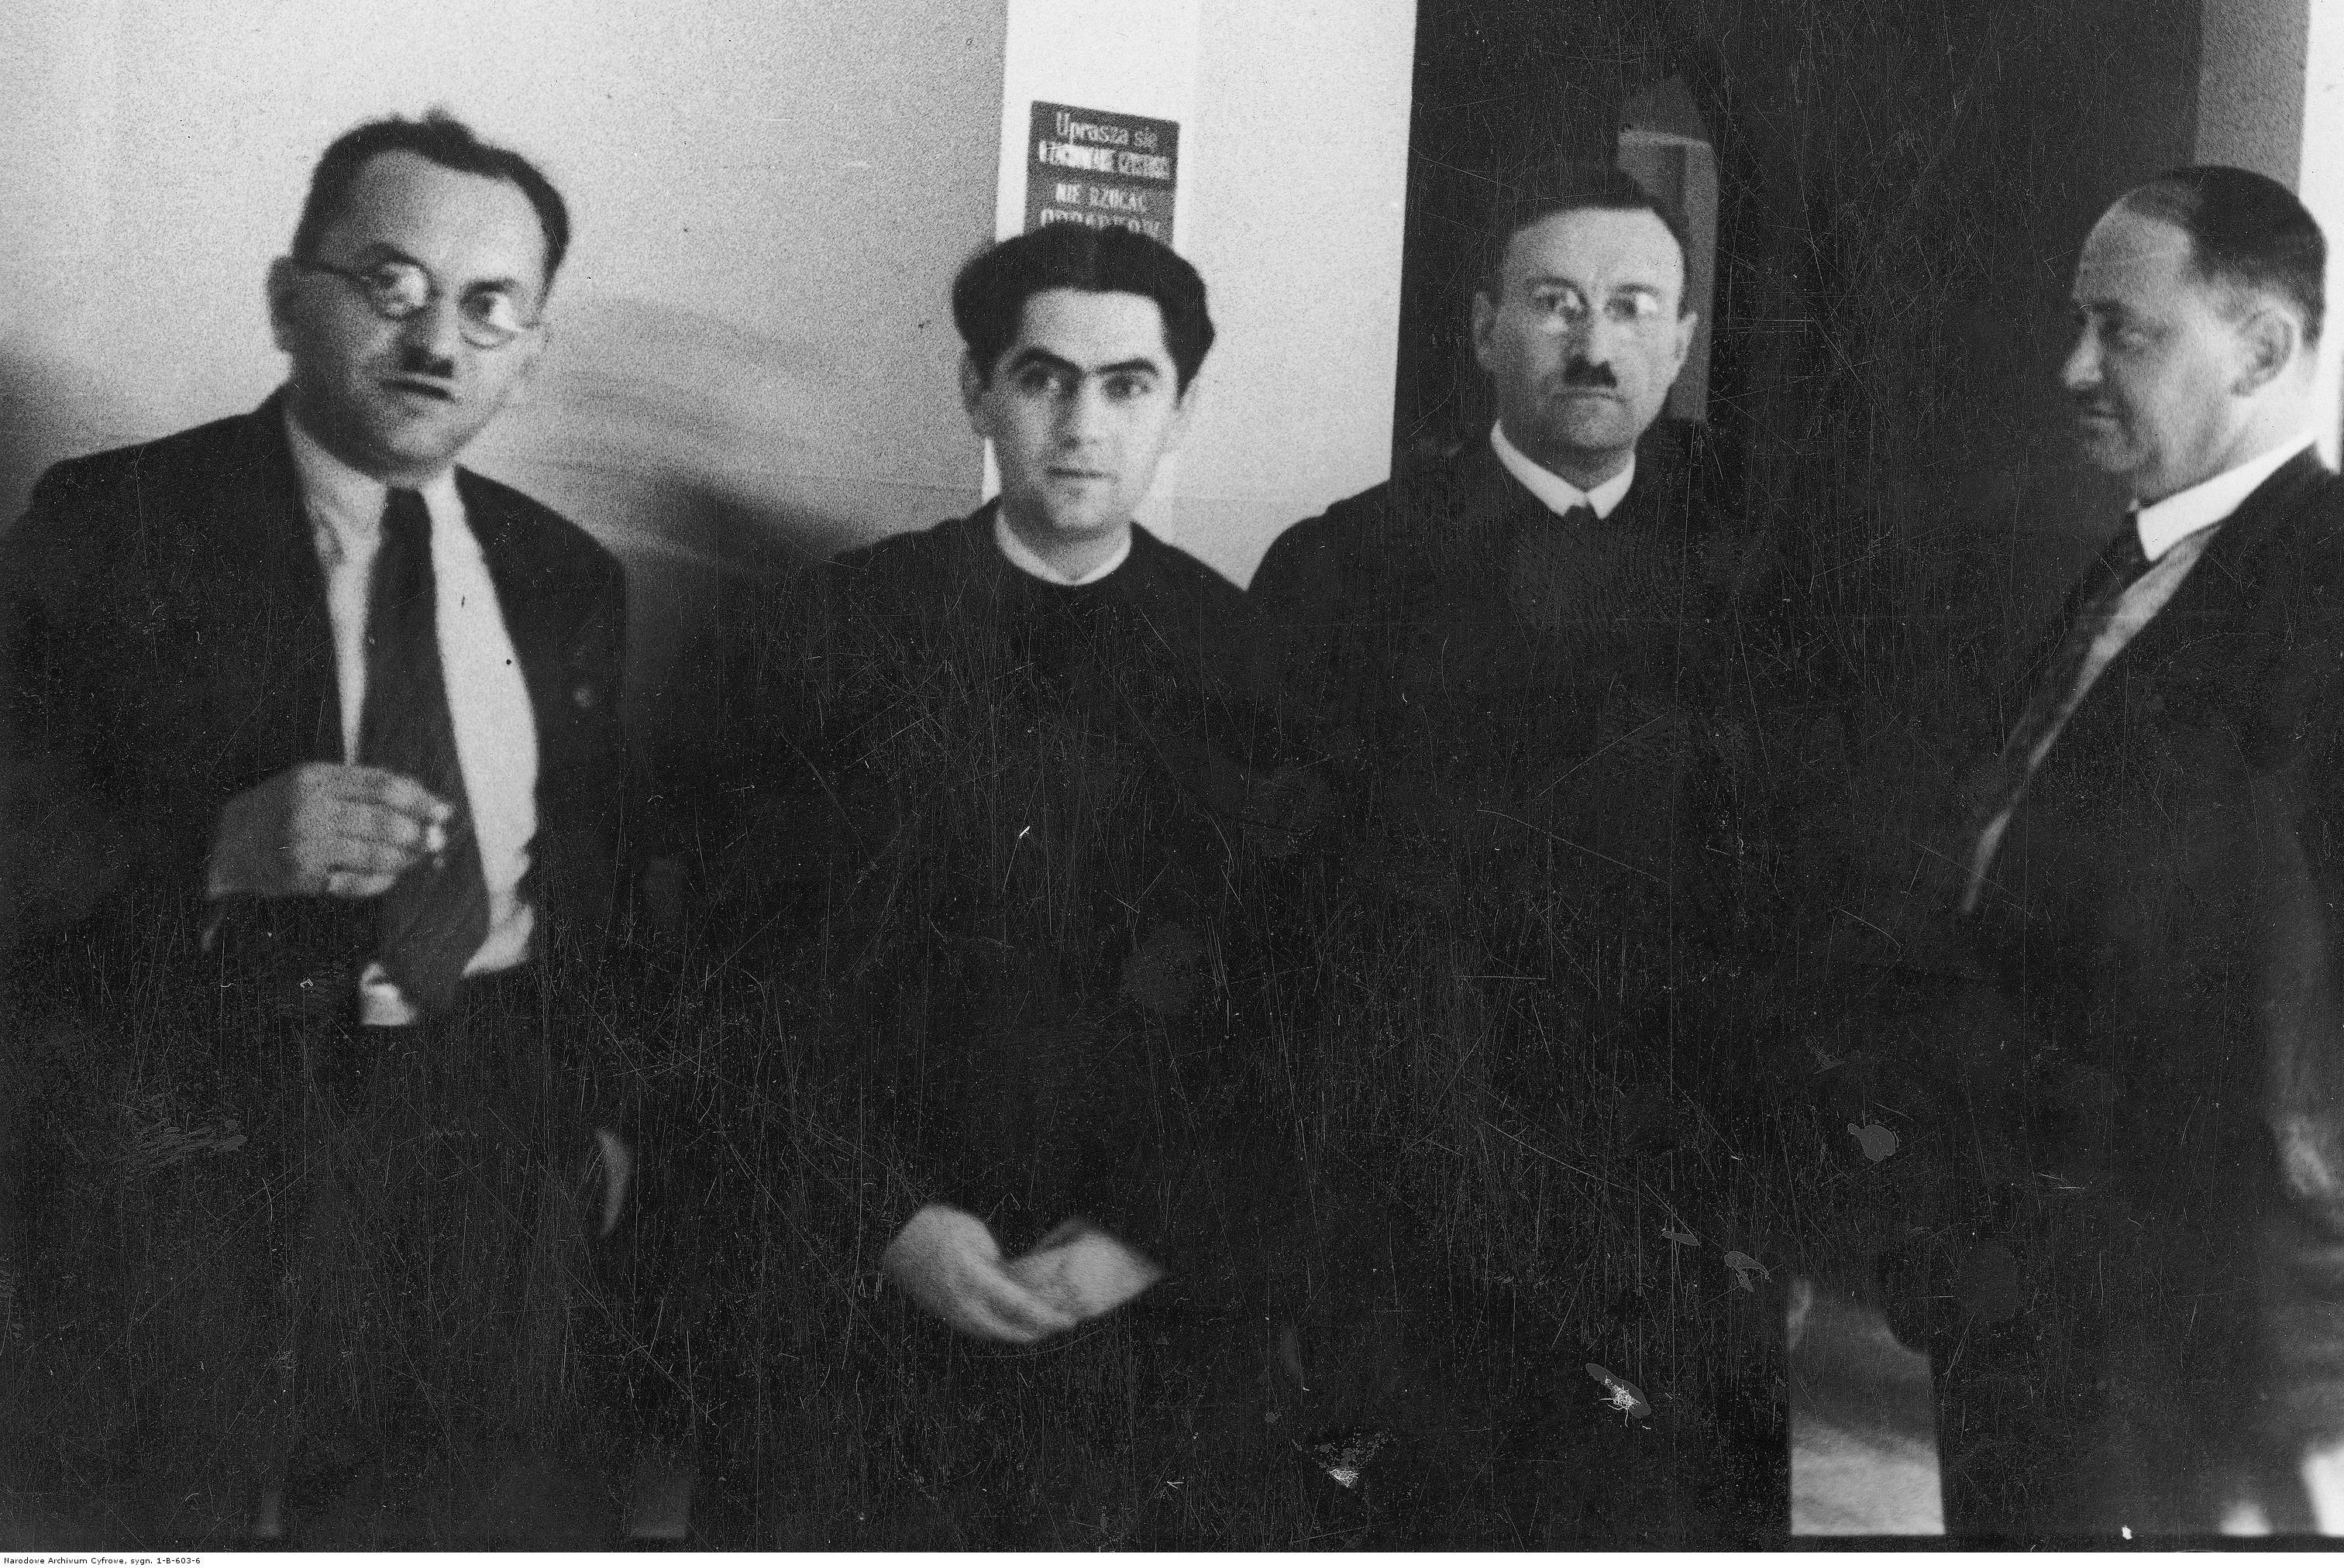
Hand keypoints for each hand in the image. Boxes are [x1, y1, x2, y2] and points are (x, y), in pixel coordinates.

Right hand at [208, 762, 449, 899]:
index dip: (421, 800)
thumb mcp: (313, 783)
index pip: (384, 786)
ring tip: (416, 860)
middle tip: (435, 841)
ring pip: (376, 855)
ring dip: (405, 860)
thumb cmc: (281, 809)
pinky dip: (380, 881)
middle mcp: (310, 807)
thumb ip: (363, 788)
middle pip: (386, 822)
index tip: (444, 811)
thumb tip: (426, 804)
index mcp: (317, 777)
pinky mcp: (301, 875)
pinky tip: (389, 876)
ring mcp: (304, 842)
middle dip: (419, 834)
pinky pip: (357, 882)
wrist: (222, 842)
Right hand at [880, 1205, 1082, 1343]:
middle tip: (1063, 1325)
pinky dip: (999, 1330)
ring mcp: (950, 1312)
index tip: (1070, 1319)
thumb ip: (998, 1264)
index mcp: (974, 1279)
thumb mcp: (976, 1236)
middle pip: (1010, 1330)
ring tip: (1043, 1327)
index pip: (1020, 1306)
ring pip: (993, 1334)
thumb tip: (1017, 1284)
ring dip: (1020, 1333)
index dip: (1048, 1317)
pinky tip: (1012, 1324)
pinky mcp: (943, 1314)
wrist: (894, 1235)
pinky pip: (977, 1329)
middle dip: (1040, 1331)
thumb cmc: (937, 1225)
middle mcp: (962, 1303)